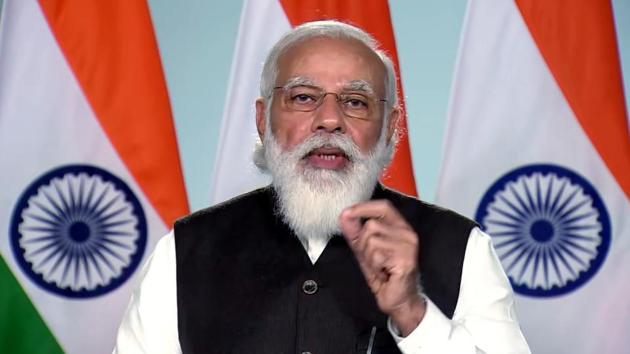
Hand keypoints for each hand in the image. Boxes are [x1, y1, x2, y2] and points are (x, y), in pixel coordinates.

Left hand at [339, 200, 425, 335]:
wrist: (398, 299)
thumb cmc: (385, 274)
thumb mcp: (365, 250)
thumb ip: (355, 232)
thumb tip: (344, 215)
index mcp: (400, 227)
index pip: (383, 206)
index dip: (364, 207)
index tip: (348, 213)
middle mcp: (407, 233)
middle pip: (371, 225)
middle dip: (363, 244)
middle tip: (373, 259)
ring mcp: (408, 245)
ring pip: (372, 240)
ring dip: (369, 257)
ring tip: (379, 267)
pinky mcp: (406, 259)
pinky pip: (377, 255)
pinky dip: (374, 266)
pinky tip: (384, 273)